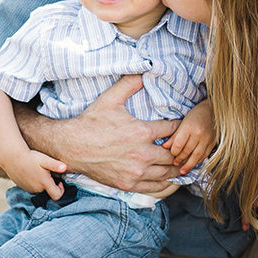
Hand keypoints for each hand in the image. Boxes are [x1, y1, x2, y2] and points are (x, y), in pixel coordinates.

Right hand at [1, 149, 64, 200]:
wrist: (12, 158)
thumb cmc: (30, 158)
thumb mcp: (44, 159)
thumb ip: (55, 165)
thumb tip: (65, 168)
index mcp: (44, 183)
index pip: (57, 196)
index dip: (61, 190)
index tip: (59, 181)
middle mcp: (37, 189)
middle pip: (48, 191)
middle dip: (50, 183)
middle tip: (47, 172)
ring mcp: (29, 189)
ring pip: (40, 189)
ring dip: (42, 183)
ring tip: (38, 170)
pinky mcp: (23, 187)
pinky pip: (32, 187)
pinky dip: (34, 182)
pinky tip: (31, 172)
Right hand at [49, 75, 181, 192]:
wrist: (71, 147)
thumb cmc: (92, 122)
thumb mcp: (111, 99)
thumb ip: (129, 83)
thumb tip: (144, 69)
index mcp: (141, 132)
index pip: (173, 130)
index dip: (179, 126)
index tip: (181, 124)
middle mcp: (142, 154)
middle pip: (174, 154)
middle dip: (181, 149)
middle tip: (186, 145)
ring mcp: (136, 172)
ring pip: (168, 173)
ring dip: (177, 167)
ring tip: (183, 161)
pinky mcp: (129, 184)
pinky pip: (156, 188)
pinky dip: (167, 184)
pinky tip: (172, 179)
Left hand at [161, 99, 215, 174]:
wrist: (213, 111)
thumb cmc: (196, 115)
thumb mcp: (183, 122)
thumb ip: (174, 135)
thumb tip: (165, 147)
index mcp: (189, 127)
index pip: (179, 144)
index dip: (173, 152)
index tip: (171, 154)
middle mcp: (198, 134)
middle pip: (187, 151)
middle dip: (180, 159)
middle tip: (175, 163)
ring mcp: (207, 139)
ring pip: (196, 156)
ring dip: (188, 165)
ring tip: (182, 170)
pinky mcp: (213, 143)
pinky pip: (204, 155)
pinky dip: (198, 161)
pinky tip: (193, 164)